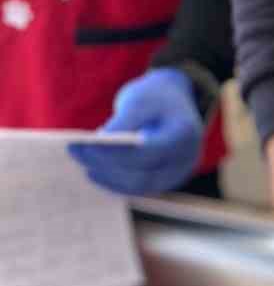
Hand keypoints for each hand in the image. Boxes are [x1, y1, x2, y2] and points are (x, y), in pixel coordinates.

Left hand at [69, 68, 203, 195]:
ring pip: (138, 186)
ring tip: (82, 162)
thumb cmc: (156, 98)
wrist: (176, 103)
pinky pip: (137, 187)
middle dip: (106, 164)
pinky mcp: (164, 180)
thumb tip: (98, 143)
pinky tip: (94, 170)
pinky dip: (114, 182)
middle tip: (76, 151)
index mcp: (184, 135)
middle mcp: (185, 160)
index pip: (147, 152)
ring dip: (107, 176)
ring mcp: (177, 174)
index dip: (116, 152)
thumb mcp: (141, 98)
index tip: (87, 144)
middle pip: (142, 173)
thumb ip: (123, 121)